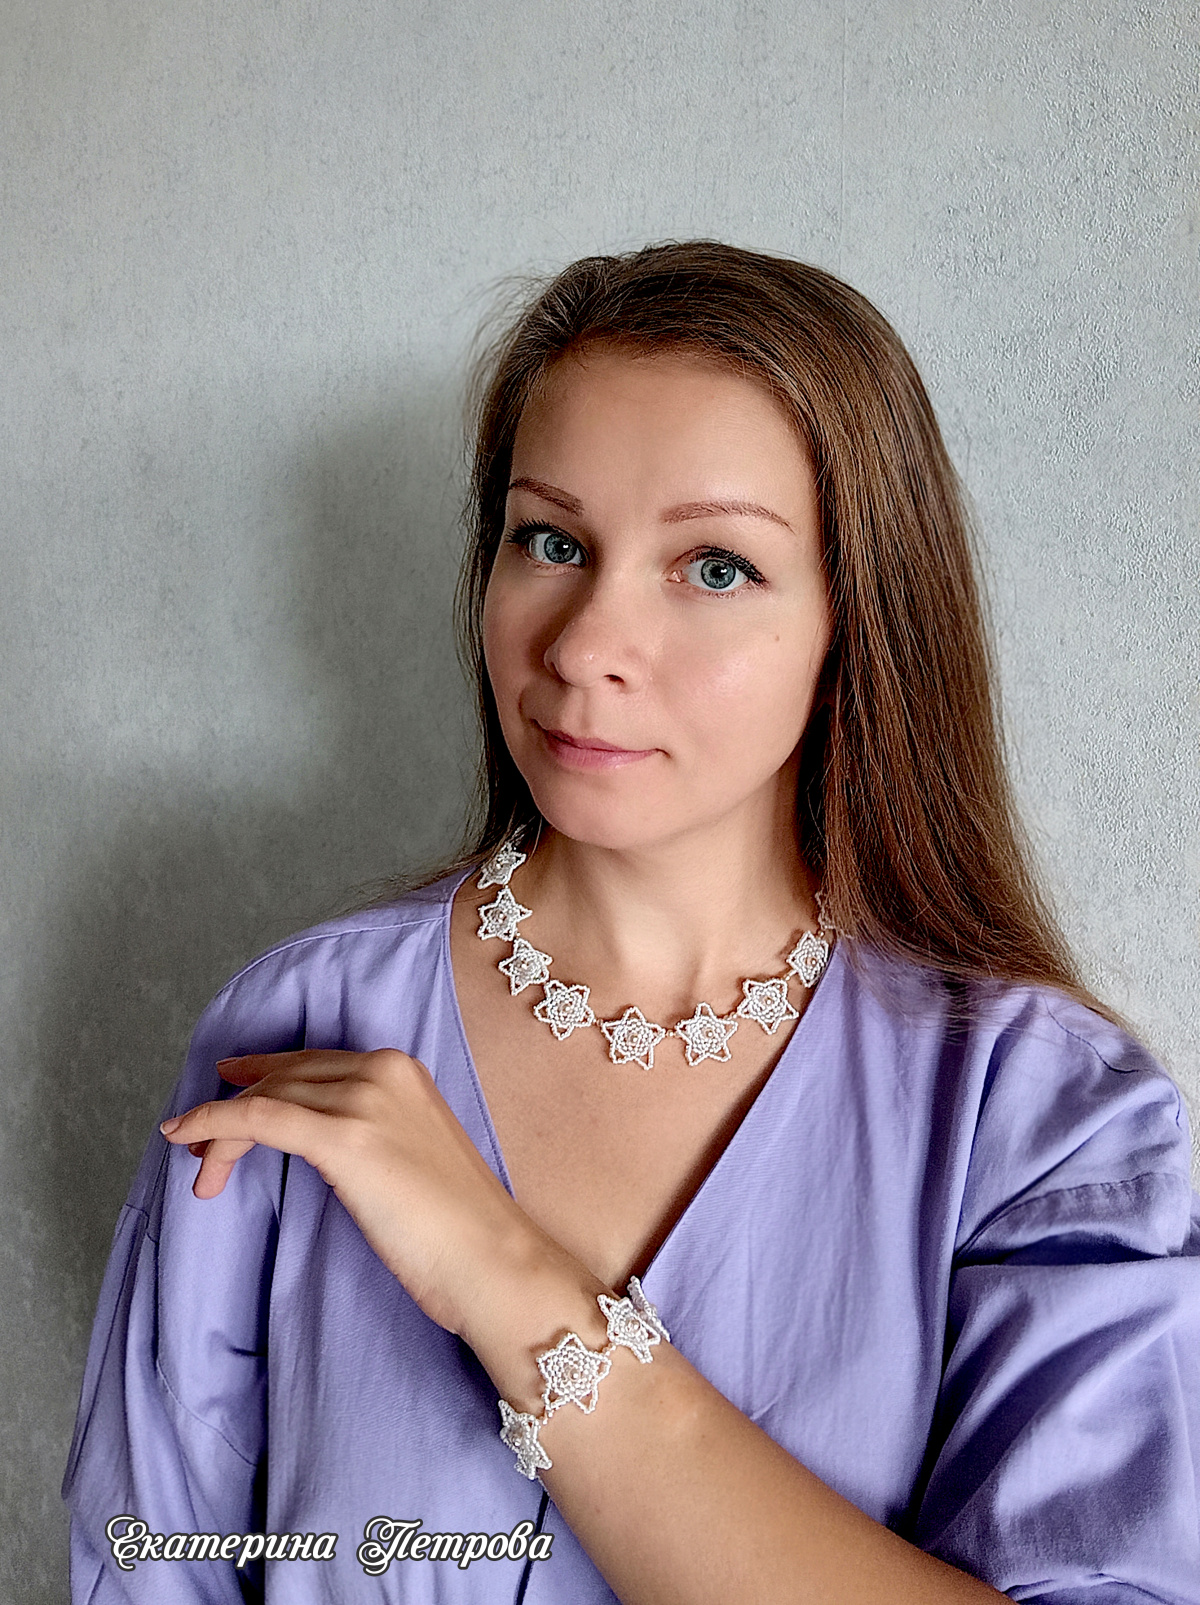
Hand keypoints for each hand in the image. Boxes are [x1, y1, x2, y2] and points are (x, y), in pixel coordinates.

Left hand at [159, 1049, 547, 1336]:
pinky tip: (188, 1138)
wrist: (492, 1257)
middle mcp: (381, 1071)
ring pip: (265, 1098)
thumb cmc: (458, 1226)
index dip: (262, 1075)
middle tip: (198, 1144)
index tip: (227, 1088)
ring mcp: (363, 1101)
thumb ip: (372, 1131)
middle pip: (283, 1076)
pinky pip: (259, 1119)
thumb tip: (319, 1142)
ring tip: (199, 1166)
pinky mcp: (344, 1139)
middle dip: (233, 1106)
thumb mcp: (412, 1154)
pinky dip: (214, 1124)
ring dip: (218, 1129)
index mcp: (401, 1069)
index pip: (312, 1062)